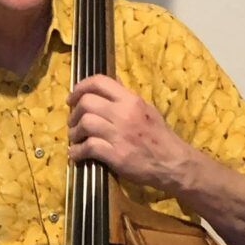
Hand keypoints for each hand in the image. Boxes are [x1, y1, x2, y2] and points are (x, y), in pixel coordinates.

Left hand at [67, 74, 191, 193]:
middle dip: (74, 113)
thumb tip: (111, 82)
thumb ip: (127, 97)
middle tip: (72, 122)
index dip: (80, 87)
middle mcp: (123, 114)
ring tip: (75, 138)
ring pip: (85, 124)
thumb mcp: (147, 109)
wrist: (173, 162)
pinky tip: (76, 154)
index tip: (72, 98)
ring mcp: (119, 135)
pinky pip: (88, 148)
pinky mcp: (116, 155)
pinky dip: (77, 151)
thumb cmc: (159, 136)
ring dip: (74, 132)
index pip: (99, 82)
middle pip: (87, 103)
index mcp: (131, 100)